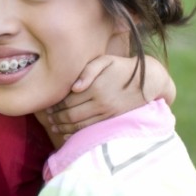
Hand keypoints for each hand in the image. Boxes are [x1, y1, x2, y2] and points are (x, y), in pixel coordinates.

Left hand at [46, 55, 172, 134]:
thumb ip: (87, 70)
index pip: (68, 100)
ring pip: (79, 125)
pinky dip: (75, 134)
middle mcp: (100, 102)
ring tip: (53, 126)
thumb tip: (74, 87)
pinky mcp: (111, 119)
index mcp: (95, 87)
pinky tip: (66, 134)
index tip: (47, 105)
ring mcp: (106, 113)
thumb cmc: (121, 67)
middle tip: (47, 117)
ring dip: (63, 127)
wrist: (148, 80)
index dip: (55, 104)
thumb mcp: (105, 61)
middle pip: (71, 114)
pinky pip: (90, 130)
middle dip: (56, 117)